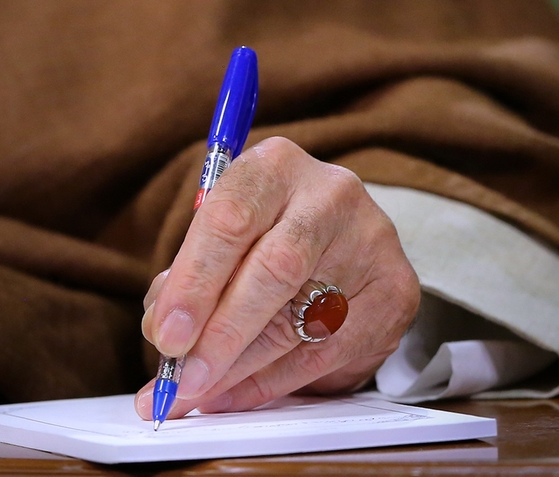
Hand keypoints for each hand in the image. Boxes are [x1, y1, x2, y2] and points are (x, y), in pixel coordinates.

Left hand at [134, 136, 419, 418]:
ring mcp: (371, 242)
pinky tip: (239, 392)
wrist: (345, 237)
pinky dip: (275, 380)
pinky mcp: (395, 290)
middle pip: (274, 268)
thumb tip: (164, 335)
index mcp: (275, 166)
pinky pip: (328, 351)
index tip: (166, 335)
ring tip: (201, 392)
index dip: (194, 283)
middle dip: (221, 332)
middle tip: (184, 377)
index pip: (230, 220)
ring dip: (242, 367)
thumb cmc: (267, 232)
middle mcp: (329, 195)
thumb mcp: (225, 236)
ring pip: (301, 319)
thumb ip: (190, 277)